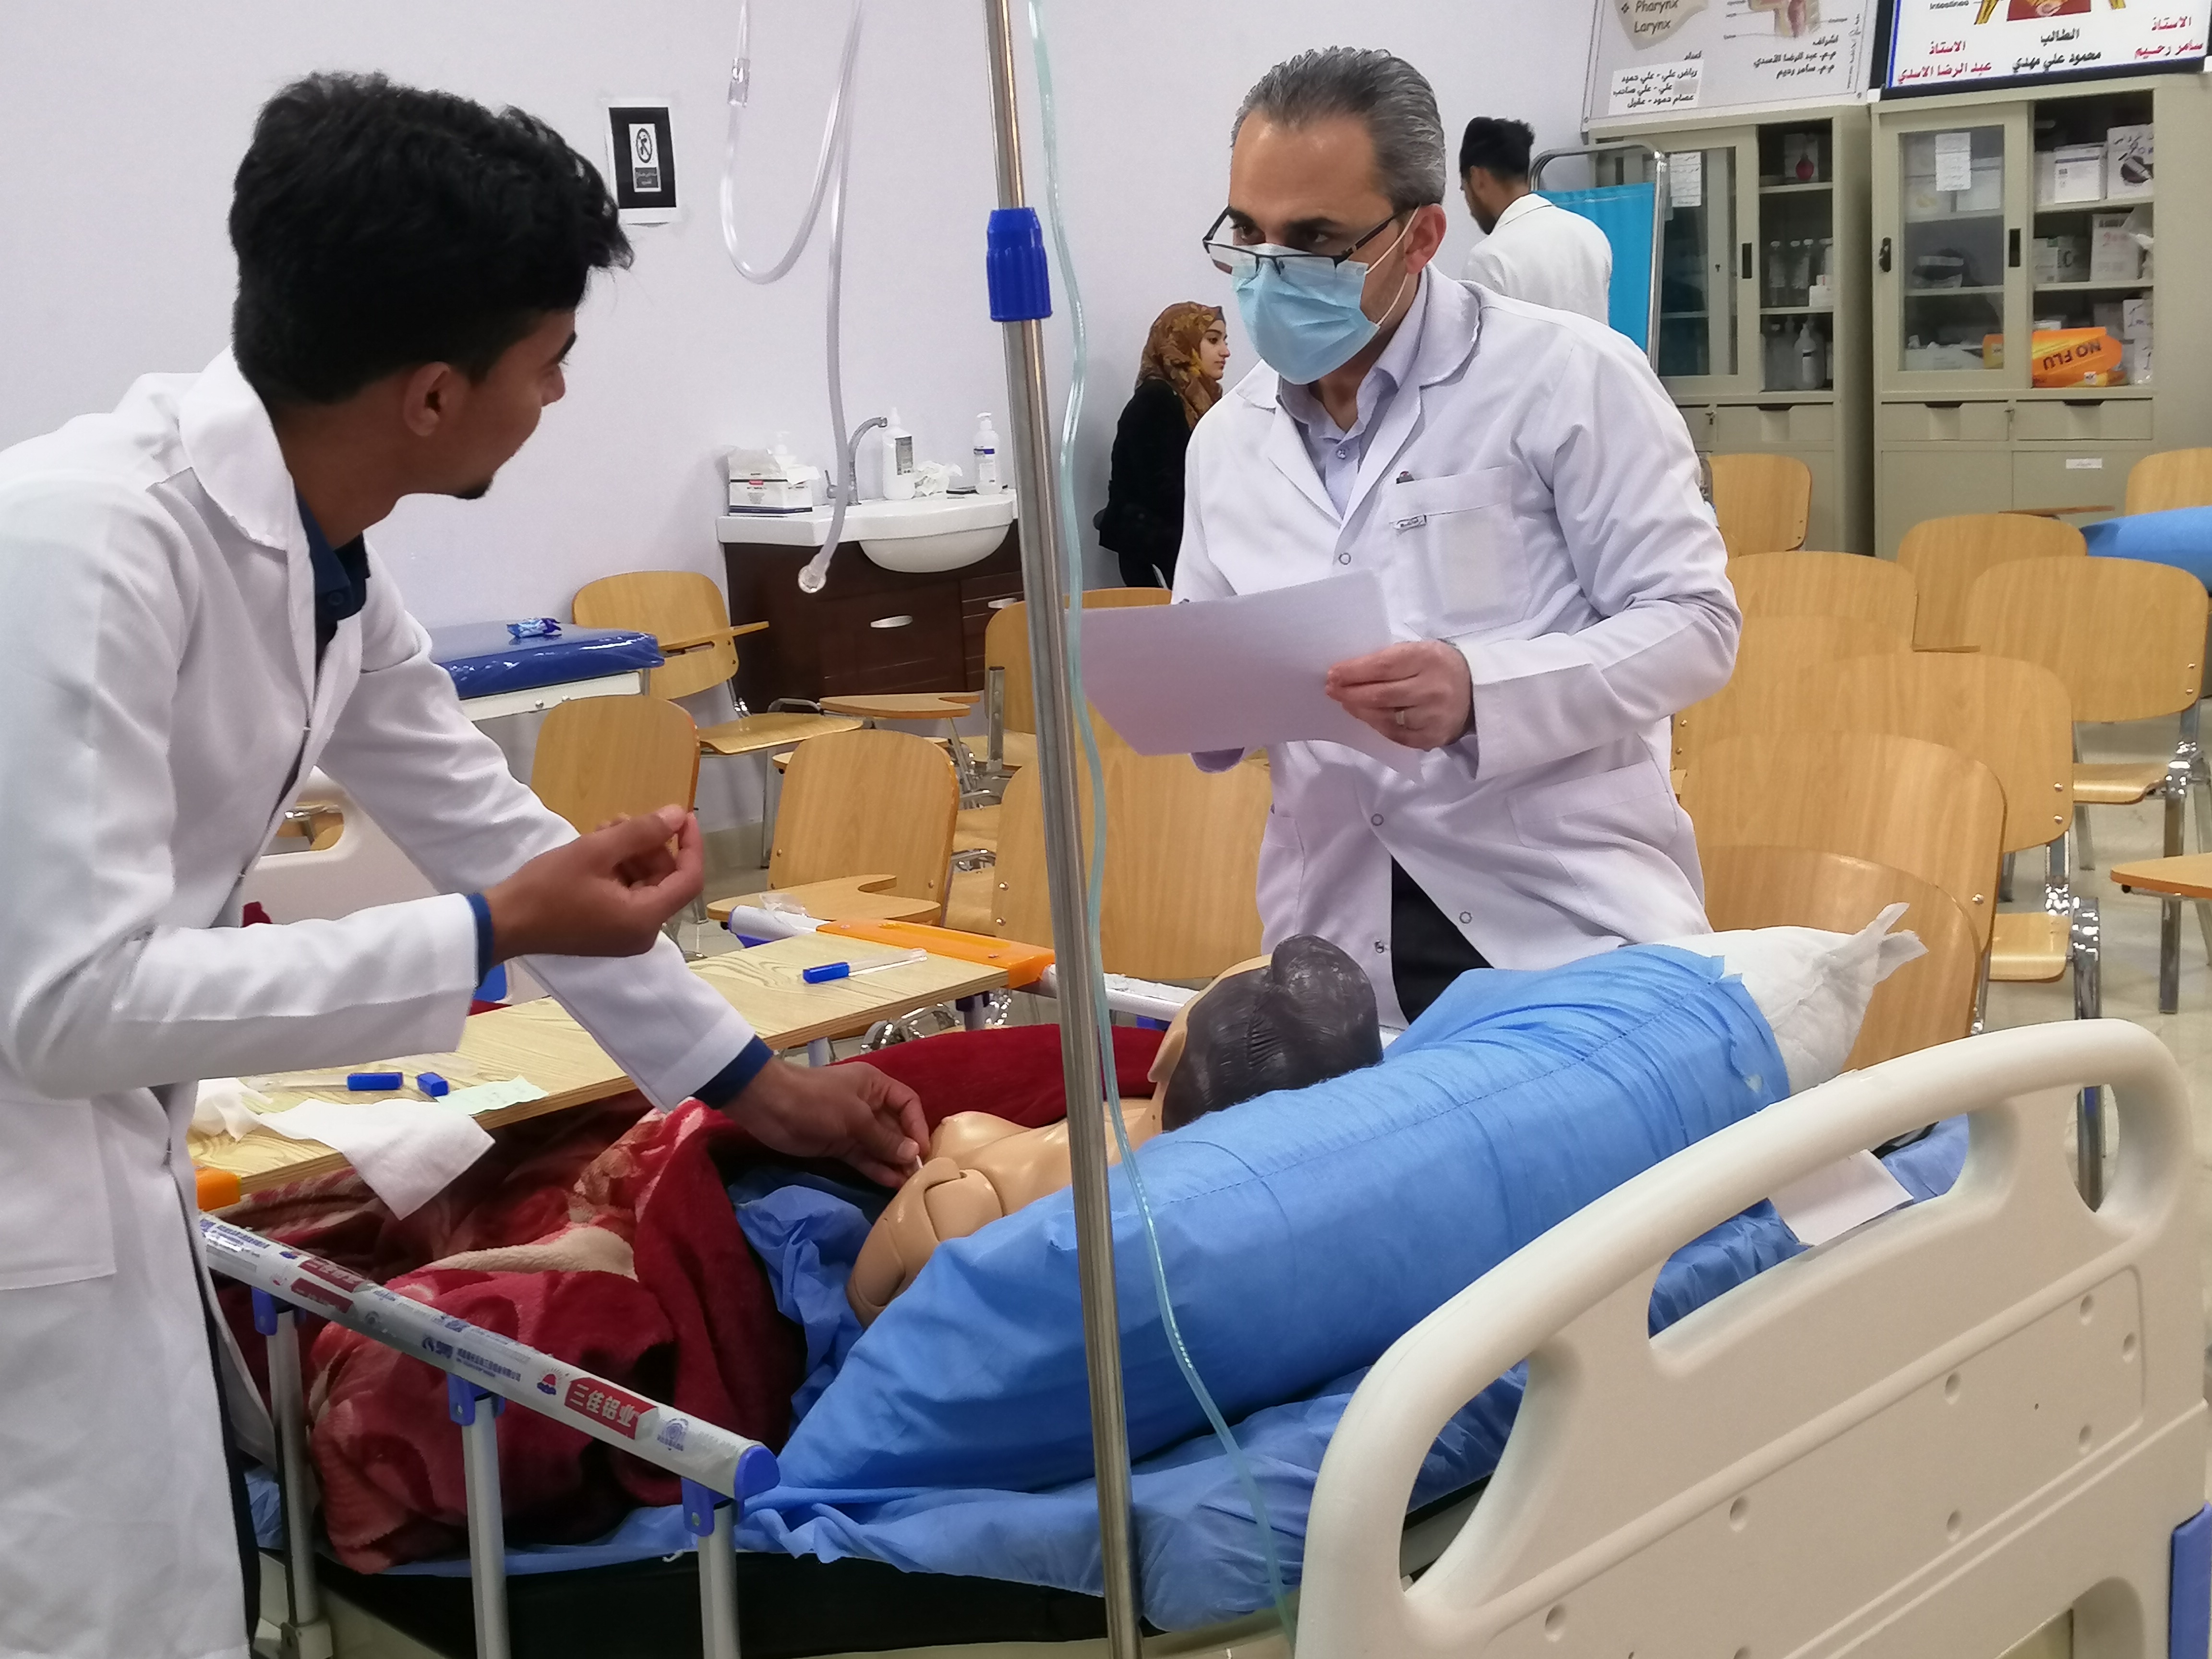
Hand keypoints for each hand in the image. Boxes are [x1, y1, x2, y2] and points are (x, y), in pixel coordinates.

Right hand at [484, 806, 701, 961]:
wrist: (504, 923)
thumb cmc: (547, 887)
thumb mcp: (595, 851)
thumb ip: (642, 831)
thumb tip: (678, 815)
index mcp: (645, 919)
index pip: (689, 879)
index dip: (690, 844)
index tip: (682, 815)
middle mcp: (643, 933)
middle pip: (665, 880)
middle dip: (648, 845)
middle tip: (619, 820)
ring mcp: (625, 935)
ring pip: (645, 884)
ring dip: (630, 853)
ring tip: (602, 829)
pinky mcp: (609, 932)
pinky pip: (627, 895)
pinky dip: (618, 870)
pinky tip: (597, 848)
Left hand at [731, 1058, 928, 1186]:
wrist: (770, 1106)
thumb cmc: (817, 1101)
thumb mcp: (855, 1117)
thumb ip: (884, 1138)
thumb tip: (913, 1154)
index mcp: (875, 1086)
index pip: (907, 1104)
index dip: (917, 1125)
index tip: (923, 1151)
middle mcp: (867, 1105)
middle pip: (895, 1128)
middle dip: (907, 1149)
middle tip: (920, 1175)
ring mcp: (852, 1127)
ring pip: (880, 1146)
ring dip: (893, 1163)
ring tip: (909, 1184)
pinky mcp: (838, 1145)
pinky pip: (863, 1158)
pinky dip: (876, 1169)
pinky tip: (890, 1183)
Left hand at [1325, 640, 1472, 749]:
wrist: (1478, 691)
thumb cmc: (1440, 666)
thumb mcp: (1420, 651)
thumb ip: (1390, 660)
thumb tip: (1349, 671)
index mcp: (1428, 659)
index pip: (1382, 667)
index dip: (1353, 672)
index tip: (1333, 673)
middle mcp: (1432, 689)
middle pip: (1380, 695)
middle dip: (1350, 693)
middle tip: (1332, 689)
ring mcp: (1433, 717)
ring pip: (1385, 718)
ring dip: (1359, 710)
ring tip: (1345, 702)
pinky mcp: (1432, 738)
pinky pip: (1395, 734)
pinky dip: (1376, 725)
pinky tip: (1365, 716)